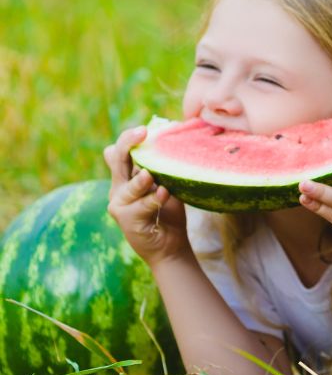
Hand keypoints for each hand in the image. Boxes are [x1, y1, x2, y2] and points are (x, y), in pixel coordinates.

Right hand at [104, 126, 190, 266]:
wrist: (170, 245)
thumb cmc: (168, 211)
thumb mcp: (166, 184)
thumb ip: (162, 166)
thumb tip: (166, 135)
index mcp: (126, 177)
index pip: (121, 151)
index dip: (129, 139)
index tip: (145, 129)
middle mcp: (118, 188)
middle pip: (118, 161)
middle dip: (129, 145)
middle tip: (142, 133)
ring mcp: (119, 205)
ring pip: (130, 186)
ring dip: (142, 180)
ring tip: (151, 174)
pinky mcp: (126, 220)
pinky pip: (141, 206)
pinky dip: (154, 199)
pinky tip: (164, 193)